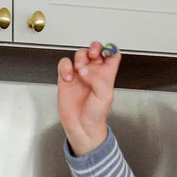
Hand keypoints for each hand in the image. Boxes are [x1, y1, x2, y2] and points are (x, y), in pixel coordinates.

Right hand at [57, 41, 120, 155]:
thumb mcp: (105, 96)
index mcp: (107, 75)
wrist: (82, 128)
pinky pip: (64, 64)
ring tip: (79, 69)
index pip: (112, 54)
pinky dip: (65, 67)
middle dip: (94, 48)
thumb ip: (97, 79)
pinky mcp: (66, 79)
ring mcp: (79, 74)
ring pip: (80, 54)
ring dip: (80, 57)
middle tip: (92, 56)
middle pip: (96, 50)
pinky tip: (68, 77)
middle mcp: (94, 73)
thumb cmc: (96, 115)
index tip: (106, 53)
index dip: (110, 49)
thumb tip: (84, 70)